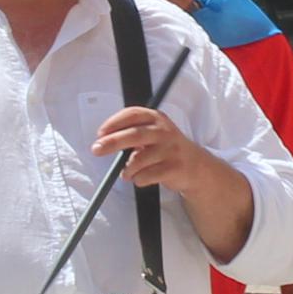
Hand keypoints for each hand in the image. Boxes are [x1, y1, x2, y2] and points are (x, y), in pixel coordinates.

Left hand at [92, 103, 214, 203]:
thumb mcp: (153, 133)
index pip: (132, 114)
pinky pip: (147, 176)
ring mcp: (170, 150)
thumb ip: (132, 132)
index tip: (100, 133)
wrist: (196, 166)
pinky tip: (141, 178)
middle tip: (96, 149)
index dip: (114, 122)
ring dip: (127, 169)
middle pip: (134, 135)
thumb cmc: (166, 148)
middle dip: (112, 142)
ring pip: (138, 160)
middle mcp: (164, 131)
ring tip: (127, 173)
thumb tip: (103, 141)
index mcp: (156, 118)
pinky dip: (138, 179)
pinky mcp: (174, 168)